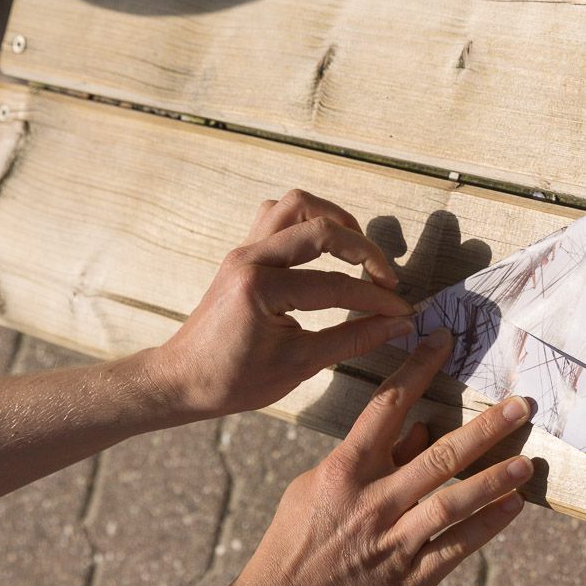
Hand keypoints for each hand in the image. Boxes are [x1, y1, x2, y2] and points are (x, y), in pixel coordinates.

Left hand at [141, 190, 412, 420]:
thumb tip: (398, 325)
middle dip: (363, 250)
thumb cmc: (233, 379)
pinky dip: (308, 223)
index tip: (404, 313)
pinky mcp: (243, 252)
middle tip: (387, 278)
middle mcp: (250, 258)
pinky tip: (325, 249)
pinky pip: (278, 216)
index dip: (377, 300)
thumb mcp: (299, 365)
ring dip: (334, 220)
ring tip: (358, 251)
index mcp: (261, 288)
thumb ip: (353, 339)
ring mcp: (244, 250)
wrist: (182, 380)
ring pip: (296, 206)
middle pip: (321, 228)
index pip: (336, 286)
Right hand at [229, 329, 534, 585]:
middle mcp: (372, 502)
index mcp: (344, 471)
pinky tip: (512, 507)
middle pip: (437, 457)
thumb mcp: (317, 485)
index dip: (418, 369)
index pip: (386, 407)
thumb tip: (422, 426)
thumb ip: (372, 457)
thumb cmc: (299, 539)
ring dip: (494, 481)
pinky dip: (486, 527)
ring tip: (527, 463)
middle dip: (484, 430)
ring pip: (453, 505)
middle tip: (520, 406)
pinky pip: (455, 549)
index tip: (446, 340)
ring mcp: (392, 543)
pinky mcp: (408, 581)